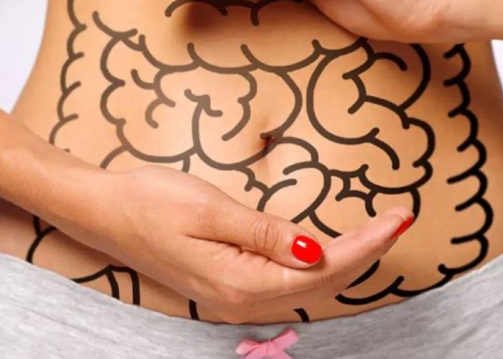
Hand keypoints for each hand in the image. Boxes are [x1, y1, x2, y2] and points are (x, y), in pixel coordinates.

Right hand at [49, 164, 413, 323]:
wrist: (102, 212)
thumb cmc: (150, 201)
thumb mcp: (209, 209)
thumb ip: (264, 233)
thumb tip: (315, 251)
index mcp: (241, 281)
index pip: (324, 268)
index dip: (367, 245)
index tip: (399, 217)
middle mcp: (242, 300)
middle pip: (324, 285)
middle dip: (367, 253)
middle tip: (400, 218)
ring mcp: (235, 298)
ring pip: (310, 291)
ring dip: (348, 263)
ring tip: (380, 233)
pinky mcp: (229, 287)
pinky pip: (289, 287)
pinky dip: (320, 269)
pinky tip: (332, 250)